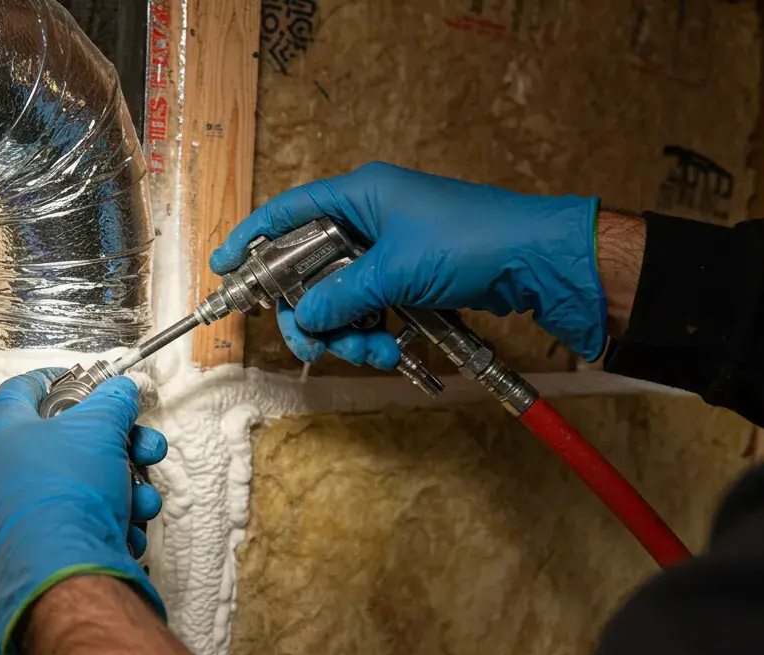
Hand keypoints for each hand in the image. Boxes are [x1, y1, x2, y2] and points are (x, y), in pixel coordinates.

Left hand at [0, 368, 167, 654]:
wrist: (62, 576)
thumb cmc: (69, 489)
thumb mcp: (100, 428)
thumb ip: (113, 401)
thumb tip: (123, 390)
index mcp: (0, 435)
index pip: (22, 389)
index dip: (59, 379)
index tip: (89, 382)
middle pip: (63, 445)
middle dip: (116, 446)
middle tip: (144, 449)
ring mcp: (12, 519)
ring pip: (77, 490)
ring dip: (121, 489)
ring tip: (144, 502)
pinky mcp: (30, 555)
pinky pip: (73, 528)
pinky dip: (104, 526)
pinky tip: (128, 533)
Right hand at [211, 162, 605, 361]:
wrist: (540, 262)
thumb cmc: (475, 240)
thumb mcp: (395, 270)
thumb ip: (341, 295)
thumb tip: (305, 317)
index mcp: (360, 195)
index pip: (287, 212)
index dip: (251, 238)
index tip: (222, 266)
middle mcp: (370, 218)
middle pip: (309, 268)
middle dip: (310, 311)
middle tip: (312, 342)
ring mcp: (391, 252)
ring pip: (341, 298)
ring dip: (348, 332)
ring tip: (373, 350)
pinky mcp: (411, 281)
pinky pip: (371, 311)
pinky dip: (374, 334)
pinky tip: (390, 349)